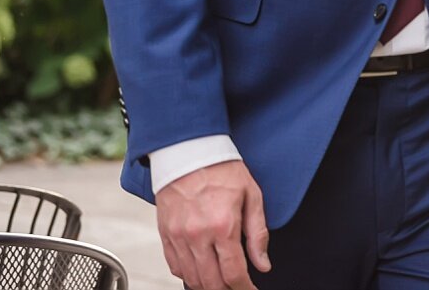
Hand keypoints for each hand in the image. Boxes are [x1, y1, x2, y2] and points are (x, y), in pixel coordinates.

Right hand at [155, 159, 269, 289]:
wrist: (189, 152)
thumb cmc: (223, 171)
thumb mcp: (252, 196)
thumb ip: (258, 234)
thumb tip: (263, 264)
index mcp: (223, 226)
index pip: (233, 273)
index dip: (245, 288)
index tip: (251, 289)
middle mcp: (198, 235)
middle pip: (211, 283)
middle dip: (227, 289)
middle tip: (237, 284)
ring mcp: (179, 237)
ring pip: (192, 279)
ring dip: (208, 285)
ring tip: (221, 280)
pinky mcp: (165, 235)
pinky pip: (175, 267)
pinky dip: (189, 274)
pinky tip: (201, 269)